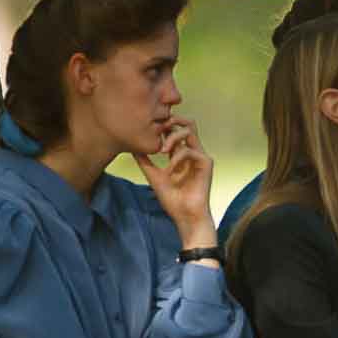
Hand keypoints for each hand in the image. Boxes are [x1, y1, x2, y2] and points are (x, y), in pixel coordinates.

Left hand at [134, 117, 216, 247]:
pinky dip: (177, 157)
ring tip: (161, 150)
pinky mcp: (206, 164)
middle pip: (187, 123)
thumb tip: (132, 147)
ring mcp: (200, 157)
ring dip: (173, 137)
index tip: (148, 131)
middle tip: (157, 129)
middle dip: (171, 121)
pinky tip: (170, 169)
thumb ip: (145, 161)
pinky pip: (190, 150)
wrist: (185, 217)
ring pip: (189, 131)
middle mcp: (192, 152)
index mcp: (181, 154)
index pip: (176, 129)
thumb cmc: (173, 200)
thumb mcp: (153, 176)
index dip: (164, 125)